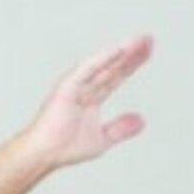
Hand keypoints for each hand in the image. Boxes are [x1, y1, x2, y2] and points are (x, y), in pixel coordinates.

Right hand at [15, 36, 150, 170]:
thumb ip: (121, 129)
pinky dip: (101, 60)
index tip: (148, 50)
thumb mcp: (102, 139)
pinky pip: (86, 70)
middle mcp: (84, 88)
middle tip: (148, 39)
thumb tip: (141, 121)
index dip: (132, 63)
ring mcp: (75, 86)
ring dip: (120, 53)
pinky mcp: (66, 88)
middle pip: (112, 67)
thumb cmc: (64, 148)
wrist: (44, 154)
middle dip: (130, 53)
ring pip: (102, 66)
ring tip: (137, 42)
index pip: (116, 76)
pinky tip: (117, 51)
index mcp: (92, 97)